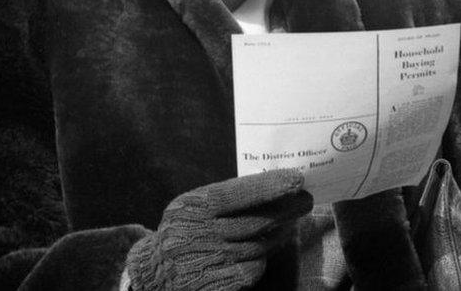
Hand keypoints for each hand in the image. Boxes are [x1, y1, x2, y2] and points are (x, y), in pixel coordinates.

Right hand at [125, 169, 311, 289]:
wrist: (155, 270)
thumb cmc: (185, 228)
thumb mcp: (195, 204)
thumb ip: (226, 196)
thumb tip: (274, 184)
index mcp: (195, 207)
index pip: (237, 193)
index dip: (269, 186)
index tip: (297, 179)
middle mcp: (200, 234)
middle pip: (256, 221)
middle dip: (287, 209)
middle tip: (306, 200)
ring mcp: (208, 262)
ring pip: (259, 246)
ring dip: (280, 233)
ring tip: (290, 222)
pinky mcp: (215, 285)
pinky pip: (252, 269)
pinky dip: (262, 258)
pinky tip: (267, 247)